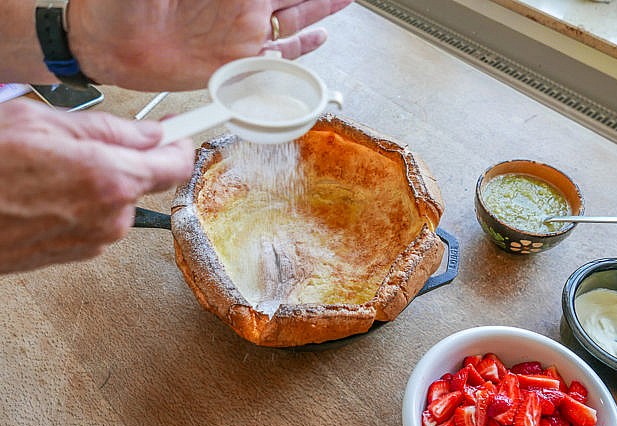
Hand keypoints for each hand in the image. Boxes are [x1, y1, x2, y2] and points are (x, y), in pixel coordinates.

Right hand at [0, 99, 193, 273]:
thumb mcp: (44, 123)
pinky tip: (48, 189)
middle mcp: (111, 216)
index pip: (176, 163)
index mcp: (110, 178)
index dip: (181, 142)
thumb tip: (153, 132)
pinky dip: (85, 201)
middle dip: (130, 157)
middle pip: (146, 181)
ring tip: (52, 167)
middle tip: (91, 139)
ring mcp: (95, 239)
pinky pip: (98, 219)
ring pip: (119, 199)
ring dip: (101, 180)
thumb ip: (111, 129)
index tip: (180, 129)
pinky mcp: (77, 254)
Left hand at [68, 0, 353, 90]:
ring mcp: (243, 35)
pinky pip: (281, 55)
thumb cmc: (122, 4)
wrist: (105, 43)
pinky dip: (303, 48)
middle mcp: (244, 8)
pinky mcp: (237, 63)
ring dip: (322, 11)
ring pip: (296, 21)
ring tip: (344, 2)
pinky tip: (320, 37)